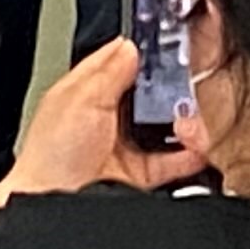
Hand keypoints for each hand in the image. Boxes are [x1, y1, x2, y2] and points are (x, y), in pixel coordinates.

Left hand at [0, 43, 207, 236]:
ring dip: (182, 120)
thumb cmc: (52, 154)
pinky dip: (189, 154)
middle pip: (146, 94)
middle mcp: (105, 118)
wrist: (53, 204)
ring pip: (163, 126)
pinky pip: (172, 162)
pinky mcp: (138, 176)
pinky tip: (198, 146)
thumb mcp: (82, 99)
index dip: (139, 52)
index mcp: (85, 93)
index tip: (166, 44)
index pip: (116, 62)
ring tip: (193, 116)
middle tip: (186, 85)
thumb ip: (108, 72)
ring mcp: (123, 147)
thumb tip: (130, 47)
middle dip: (169, 89)